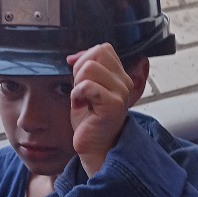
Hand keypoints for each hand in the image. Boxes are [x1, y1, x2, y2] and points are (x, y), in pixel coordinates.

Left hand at [66, 43, 133, 177]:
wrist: (94, 147)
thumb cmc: (90, 120)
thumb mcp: (86, 88)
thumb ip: (84, 70)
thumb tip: (73, 57)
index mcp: (120, 76)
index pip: (103, 48)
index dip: (85, 57)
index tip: (79, 78)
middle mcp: (124, 82)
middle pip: (98, 53)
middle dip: (80, 68)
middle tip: (80, 90)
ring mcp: (121, 93)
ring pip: (90, 67)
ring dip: (78, 83)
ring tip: (81, 99)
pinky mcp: (113, 105)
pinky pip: (88, 86)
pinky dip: (77, 94)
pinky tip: (80, 106)